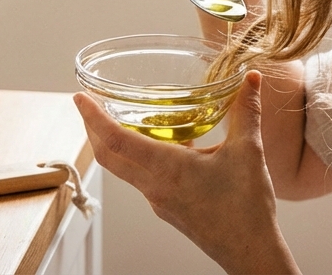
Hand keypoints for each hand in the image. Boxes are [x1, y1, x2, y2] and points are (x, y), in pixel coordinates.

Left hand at [73, 71, 298, 274]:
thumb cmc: (246, 208)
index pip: (115, 141)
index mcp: (166, 169)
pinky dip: (140, 157)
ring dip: (115, 144)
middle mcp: (154, 187)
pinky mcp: (167, 208)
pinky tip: (164, 145)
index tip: (80, 98)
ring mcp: (158, 200)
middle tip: (90, 104)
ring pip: (124, 168)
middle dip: (93, 129)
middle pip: (108, 157)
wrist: (250, 252)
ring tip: (123, 118)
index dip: (93, 117)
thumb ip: (246, 112)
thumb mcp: (248, 152)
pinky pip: (143, 178)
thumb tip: (251, 79)